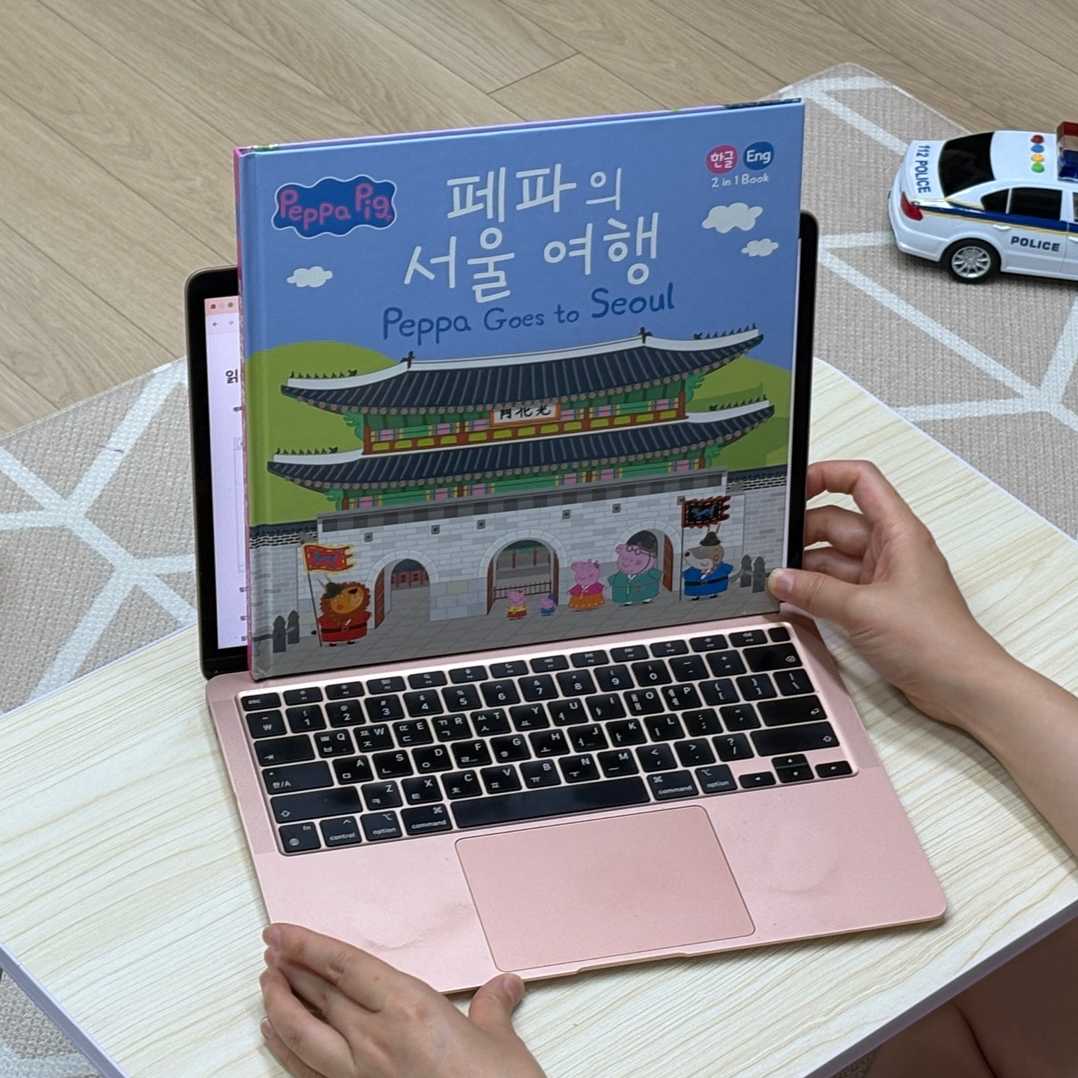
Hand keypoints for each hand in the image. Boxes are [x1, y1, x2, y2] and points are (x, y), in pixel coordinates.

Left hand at [259, 923, 544, 1077]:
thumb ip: (491, 1009)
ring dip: (279, 1006)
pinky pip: (305, 1072)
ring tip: (267, 984)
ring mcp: (360, 1076)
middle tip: (273, 950)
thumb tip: (503, 987)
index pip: (344, 966)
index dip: (308, 945)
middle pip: (318, 996)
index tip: (282, 932)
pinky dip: (284, 1049)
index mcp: (409, 1010)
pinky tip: (274, 1036)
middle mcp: (376, 1041)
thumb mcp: (500, 1043)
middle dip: (289, 969)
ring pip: (303, 1035)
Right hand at [767, 459, 1016, 727]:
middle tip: (766, 548)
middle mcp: (890, 550)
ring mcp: (881, 578)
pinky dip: (812, 592)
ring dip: (803, 568)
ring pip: (831, 559)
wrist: (961, 687)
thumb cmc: (934, 641)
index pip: (861, 481)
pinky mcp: (874, 606)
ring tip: (770, 579)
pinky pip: (835, 588)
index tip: (791, 487)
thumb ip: (815, 592)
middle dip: (801, 533)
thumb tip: (778, 577)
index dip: (826, 475)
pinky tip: (788, 601)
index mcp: (898, 533)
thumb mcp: (863, 610)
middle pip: (836, 522)